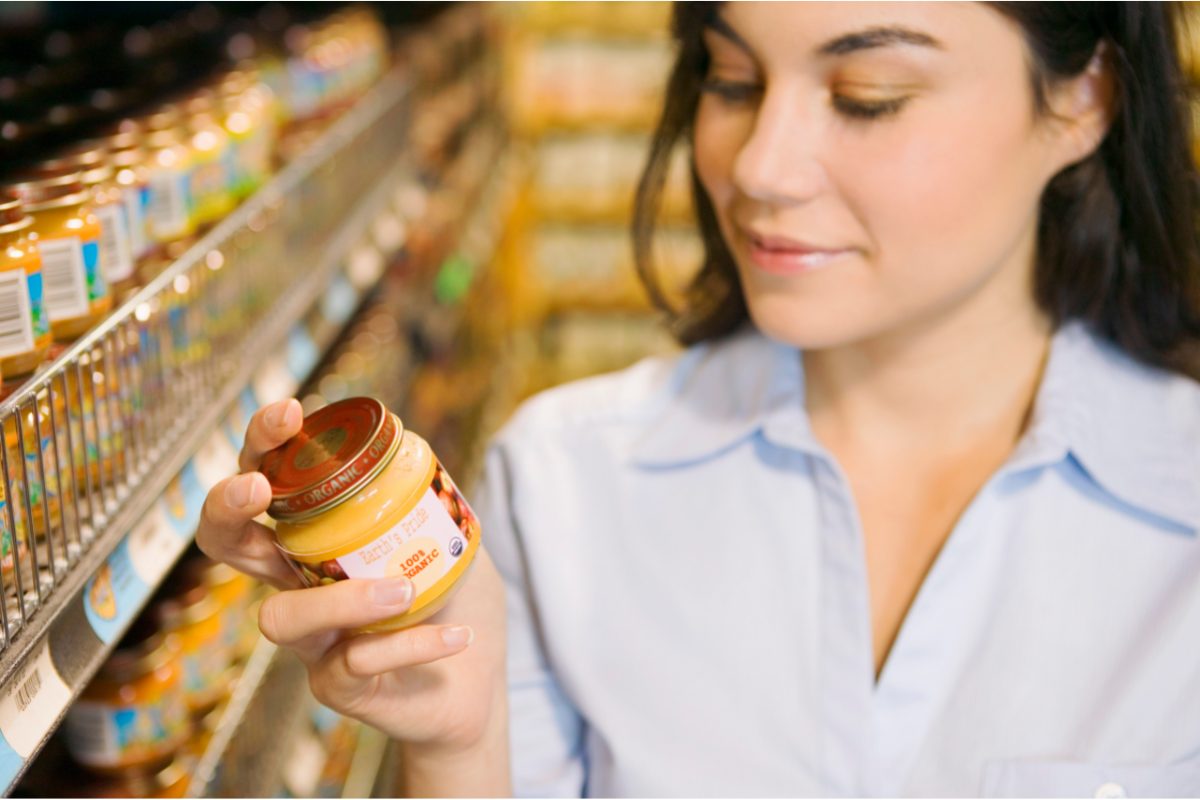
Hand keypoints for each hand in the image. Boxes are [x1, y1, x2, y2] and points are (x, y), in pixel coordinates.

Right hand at [196, 398, 507, 751]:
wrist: (477, 682)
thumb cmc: (454, 601)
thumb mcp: (449, 534)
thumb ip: (429, 495)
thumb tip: (410, 440)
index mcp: (317, 539)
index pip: (267, 483)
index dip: (262, 445)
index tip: (289, 413)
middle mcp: (299, 584)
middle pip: (226, 543)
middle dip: (227, 506)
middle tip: (258, 486)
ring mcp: (311, 638)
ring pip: (282, 618)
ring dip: (344, 599)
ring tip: (405, 589)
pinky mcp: (335, 686)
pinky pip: (356, 661)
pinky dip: (411, 644)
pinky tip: (457, 635)